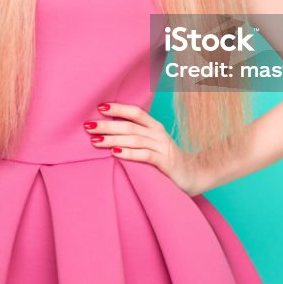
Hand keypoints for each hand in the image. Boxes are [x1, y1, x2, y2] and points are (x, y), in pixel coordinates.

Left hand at [84, 102, 209, 196]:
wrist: (194, 175)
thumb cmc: (166, 160)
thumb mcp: (152, 144)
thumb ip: (135, 136)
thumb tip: (106, 132)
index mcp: (154, 126)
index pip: (135, 112)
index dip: (118, 108)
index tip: (99, 107)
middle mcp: (158, 134)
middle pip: (130, 126)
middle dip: (108, 125)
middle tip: (88, 126)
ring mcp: (163, 148)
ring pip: (134, 139)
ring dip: (113, 139)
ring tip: (96, 141)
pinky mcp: (166, 163)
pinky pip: (145, 155)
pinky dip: (129, 153)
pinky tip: (115, 153)